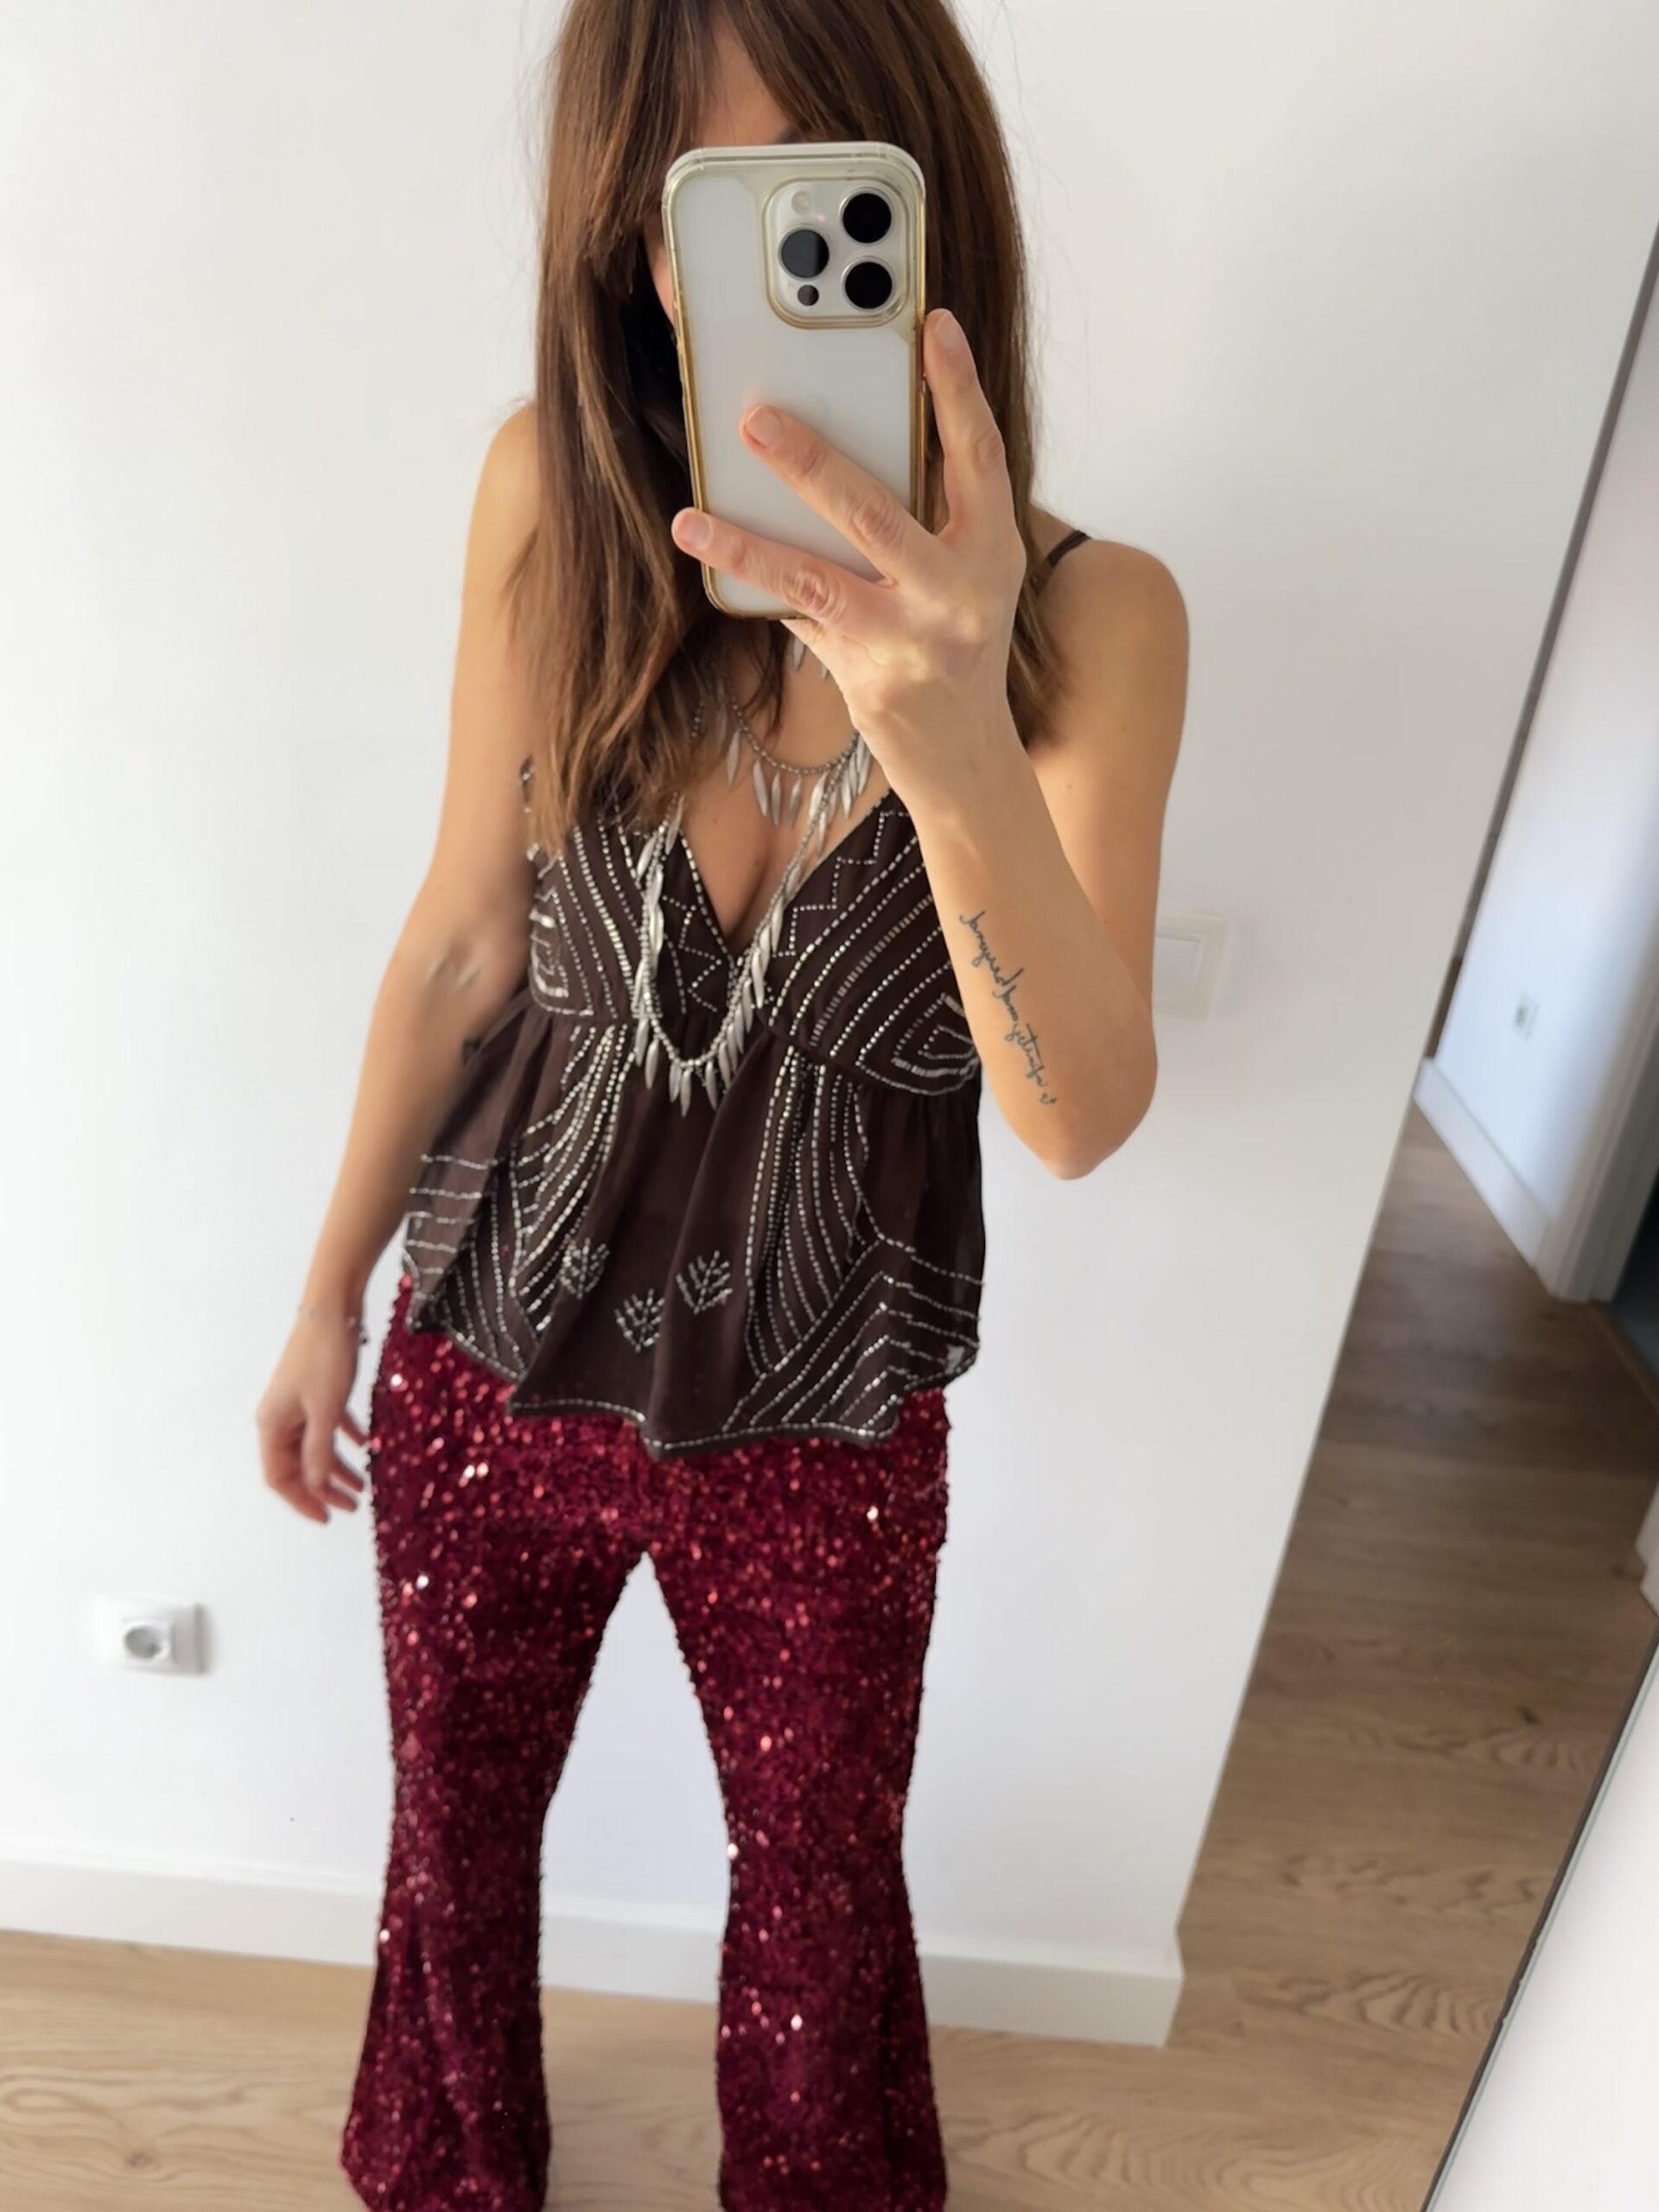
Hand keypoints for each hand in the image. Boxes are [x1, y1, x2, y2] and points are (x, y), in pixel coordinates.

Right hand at [255, 1309, 369, 1523]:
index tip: (327, 1517)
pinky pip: (327, 1423)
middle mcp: (280, 1417)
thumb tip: (313, 1487)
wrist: (333, 1309)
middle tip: (351, 1506)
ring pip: (314, 1446)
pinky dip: (344, 1437)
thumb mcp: (325, 1410)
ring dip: (336, 1466)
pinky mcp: (316, 1389)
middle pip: (296, 1465)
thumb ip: (317, 1451)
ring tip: (363, 1485)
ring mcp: (297, 1402)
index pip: (279, 1477)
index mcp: (272, 1425)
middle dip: (322, 1488)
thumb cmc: (325, 1358)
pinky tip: (366, 1444)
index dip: (301, 1500)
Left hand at [669, 306, 1027, 812]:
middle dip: (809, 463)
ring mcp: (910, 640)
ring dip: (746, 545)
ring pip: (815, 577)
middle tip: (755, 420)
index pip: (979, 455)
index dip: (958, 389)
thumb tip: (839, 452)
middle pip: (873, 512)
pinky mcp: (868, 678)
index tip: (932, 325)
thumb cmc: (959, 646)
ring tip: (691, 517)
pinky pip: (800, 620)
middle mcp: (957, 593)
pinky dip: (760, 592)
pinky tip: (715, 564)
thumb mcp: (964, 577)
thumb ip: (926, 518)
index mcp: (992, 550)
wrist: (969, 754)